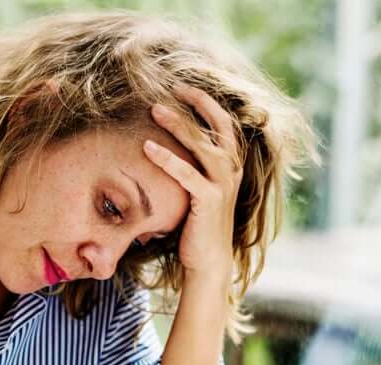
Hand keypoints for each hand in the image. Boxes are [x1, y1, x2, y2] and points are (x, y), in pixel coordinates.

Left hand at [142, 87, 241, 285]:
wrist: (208, 262)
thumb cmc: (197, 226)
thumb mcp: (197, 190)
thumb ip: (191, 168)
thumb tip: (164, 145)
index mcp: (231, 165)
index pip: (224, 124)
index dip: (207, 102)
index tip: (183, 88)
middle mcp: (232, 171)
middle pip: (218, 126)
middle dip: (196, 103)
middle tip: (171, 88)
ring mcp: (223, 185)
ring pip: (202, 146)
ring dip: (179, 124)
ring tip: (155, 109)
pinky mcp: (209, 201)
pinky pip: (187, 174)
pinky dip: (167, 159)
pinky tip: (148, 148)